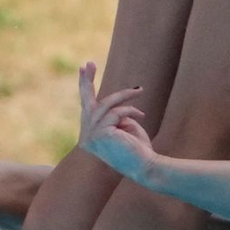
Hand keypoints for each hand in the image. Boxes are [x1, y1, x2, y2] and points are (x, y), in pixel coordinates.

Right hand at [76, 61, 153, 181]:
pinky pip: (116, 113)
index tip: (84, 69)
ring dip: (125, 95)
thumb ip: (115, 114)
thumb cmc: (138, 149)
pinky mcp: (101, 134)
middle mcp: (86, 137)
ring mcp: (91, 136)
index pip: (86, 110)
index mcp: (89, 137)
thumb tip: (113, 103)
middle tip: (88, 63)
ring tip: (139, 91)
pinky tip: (141, 115)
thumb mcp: (124, 126)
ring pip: (106, 105)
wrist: (145, 166)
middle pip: (85, 103)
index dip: (85, 88)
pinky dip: (130, 111)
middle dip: (87, 81)